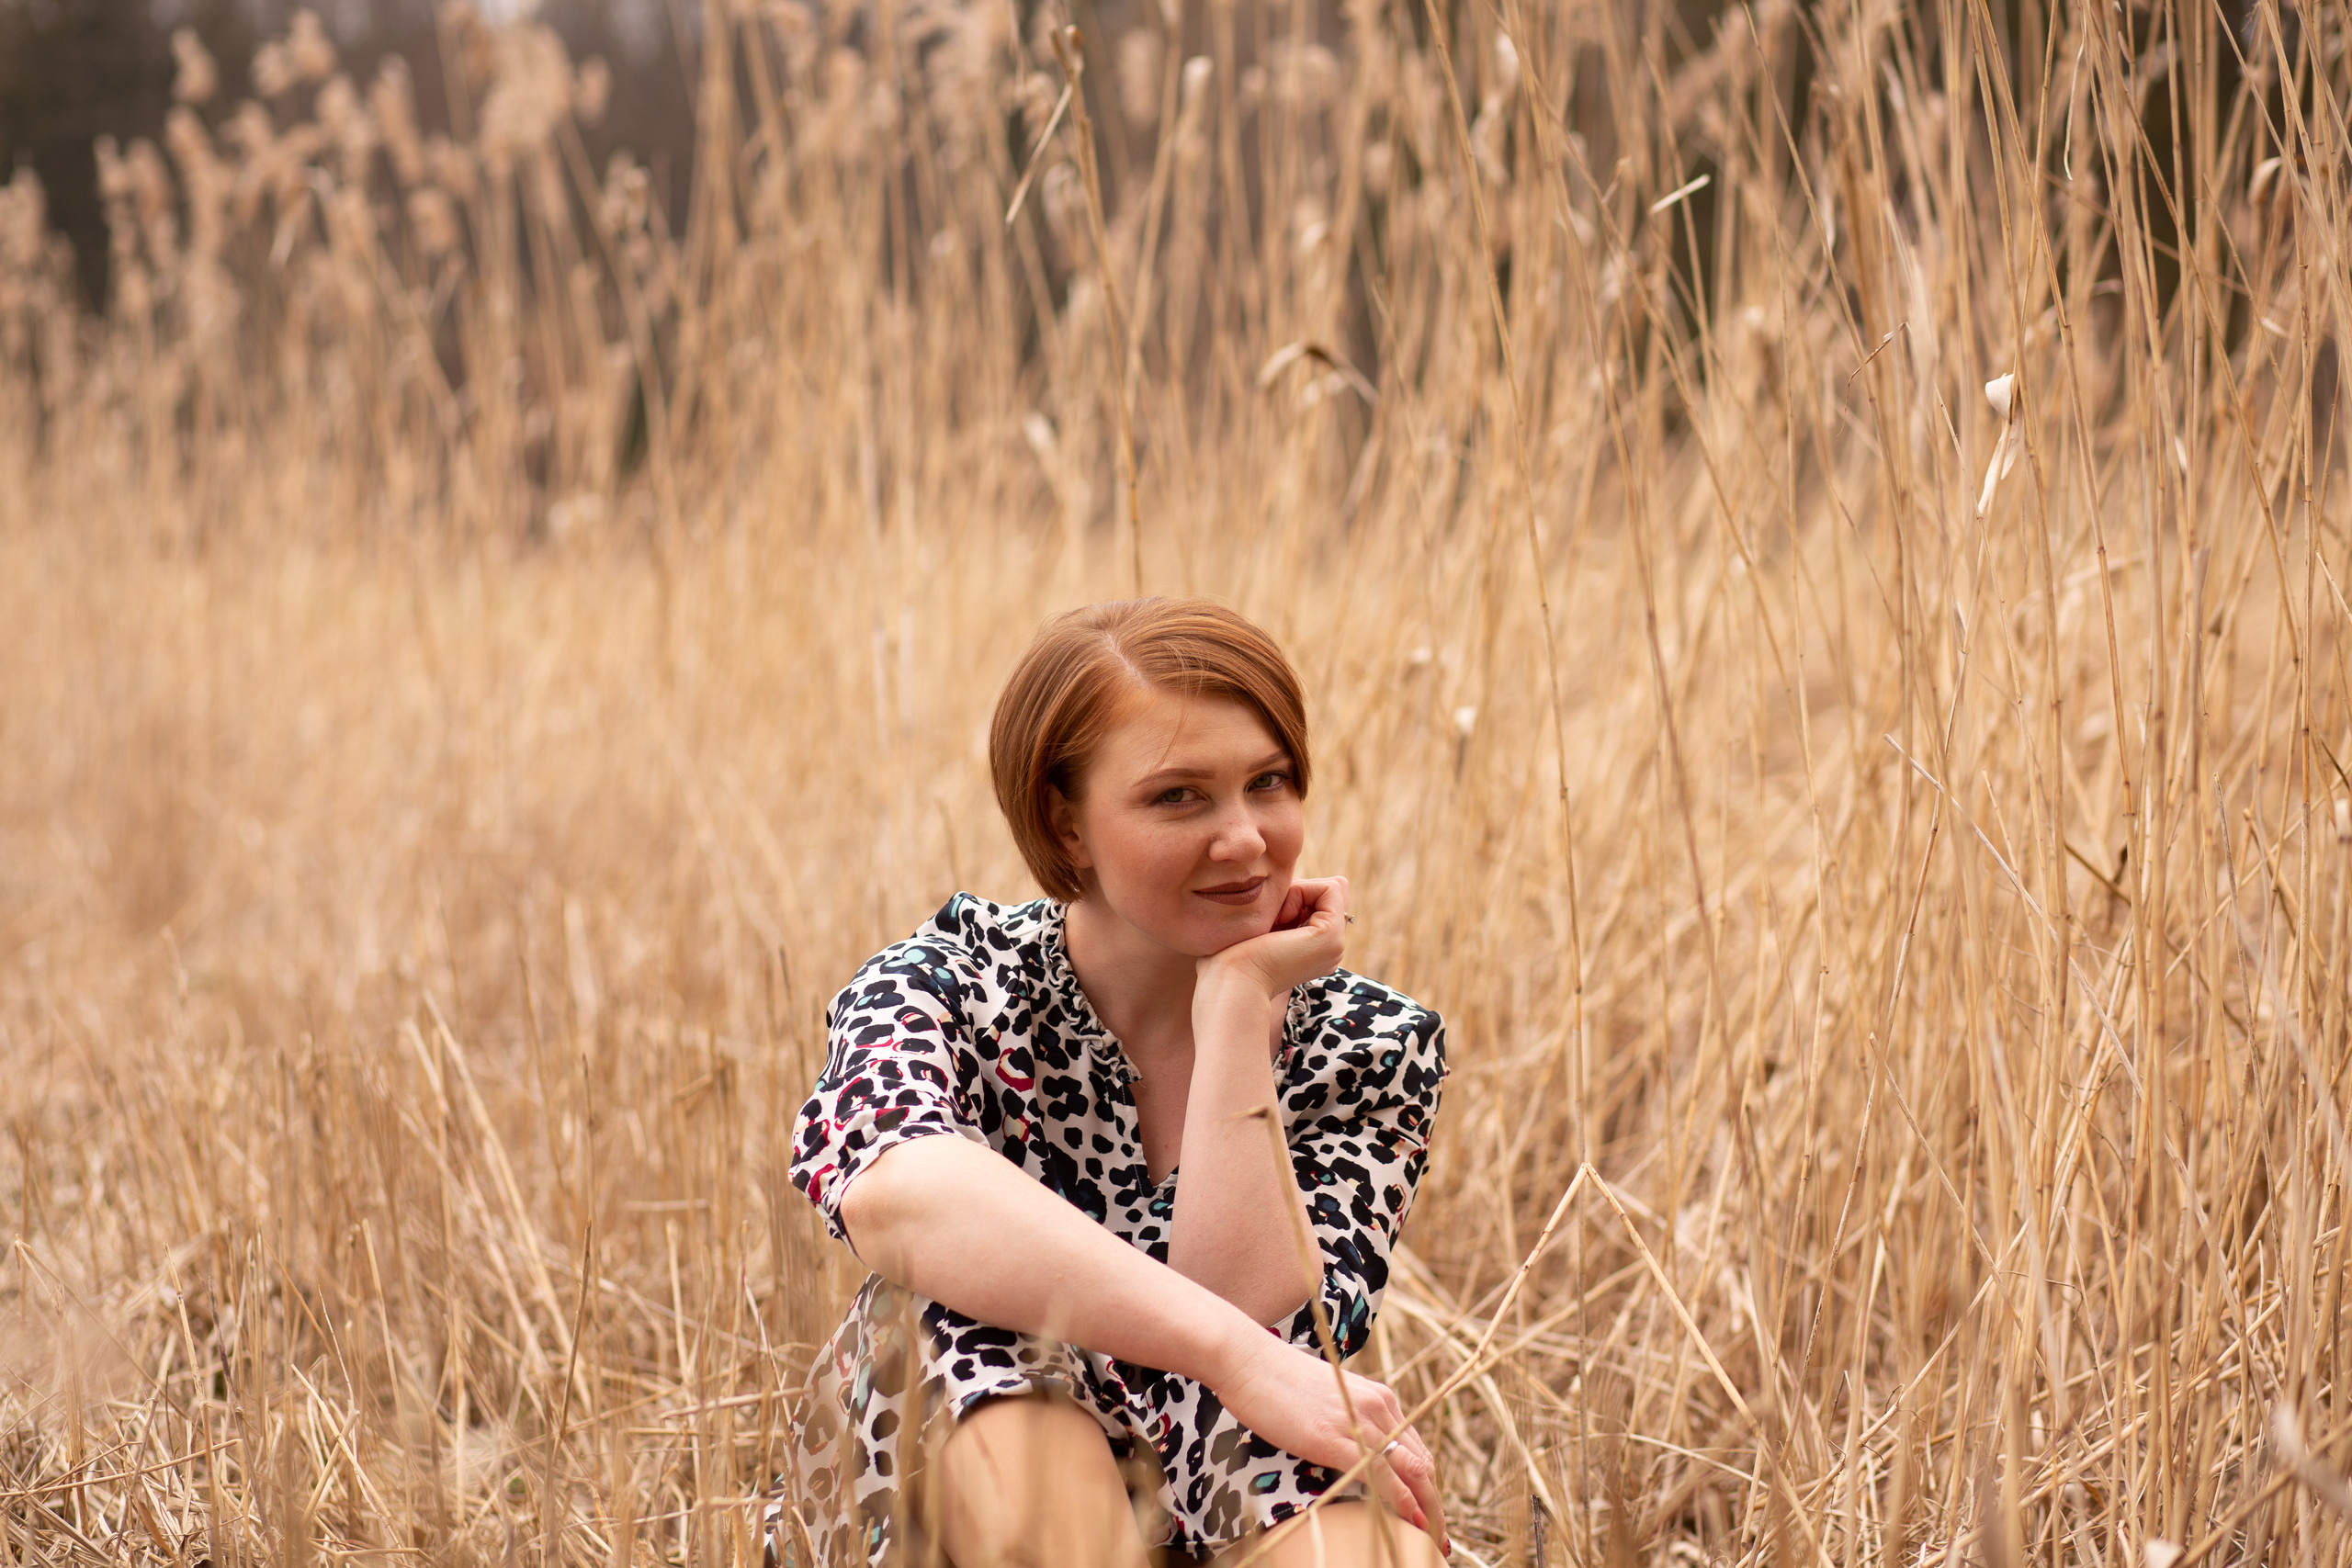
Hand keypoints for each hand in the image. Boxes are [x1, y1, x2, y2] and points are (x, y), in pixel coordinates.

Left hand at [1196, 875, 1349, 1001]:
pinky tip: (1279, 918)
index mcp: (1315, 949)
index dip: (1295, 894)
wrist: (1231, 985)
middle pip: (1329, 893)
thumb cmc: (1230, 960)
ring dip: (1297, 892)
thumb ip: (1278, 910)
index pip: (1321, 899)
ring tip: (1274, 920)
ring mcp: (1335, 945)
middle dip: (1298, 891)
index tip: (1268, 917)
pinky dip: (1301, 892)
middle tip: (1272, 917)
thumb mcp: (1258, 928)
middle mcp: (1331, 948)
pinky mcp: (1331, 937)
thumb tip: (1288, 884)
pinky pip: (1330, 889)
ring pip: (1332, 889)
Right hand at [1211, 1327, 1448, 1554]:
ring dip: (1427, 1509)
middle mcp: (1379, 1407)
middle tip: (1440, 1537)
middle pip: (1423, 1464)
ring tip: (1434, 1539)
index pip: (1416, 1450)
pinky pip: (1384, 1476)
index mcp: (1378, 1398)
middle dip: (1434, 1504)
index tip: (1431, 1514)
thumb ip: (1347, 1421)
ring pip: (1412, 1471)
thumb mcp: (1326, 1401)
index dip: (1427, 1486)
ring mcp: (1360, 1422)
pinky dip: (1403, 1502)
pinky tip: (1412, 1521)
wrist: (1248, 1360)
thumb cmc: (1277, 1382)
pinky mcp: (1337, 1439)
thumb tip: (1351, 1450)